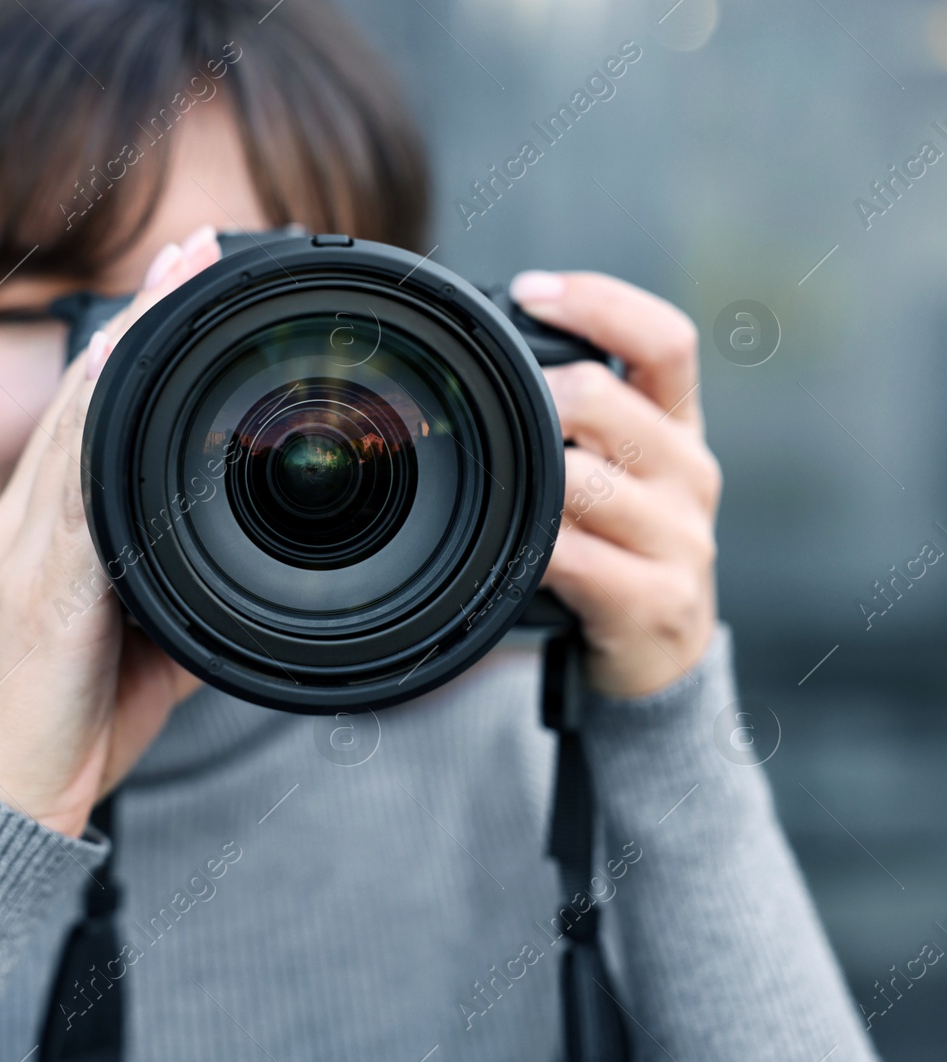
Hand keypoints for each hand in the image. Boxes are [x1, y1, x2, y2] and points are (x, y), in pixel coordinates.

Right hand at [0, 226, 221, 835]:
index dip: (132, 343)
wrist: (6, 799)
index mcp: (44, 530)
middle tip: (191, 245)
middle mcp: (22, 522)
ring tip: (180, 275)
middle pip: (84, 396)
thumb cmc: (69, 719)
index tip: (183, 280)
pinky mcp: (36, 586)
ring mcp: (22, 548)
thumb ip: (176, 591)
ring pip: (78, 422)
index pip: (90, 414)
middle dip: (139, 314)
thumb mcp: (139, 642)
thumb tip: (239, 571)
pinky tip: (134, 378)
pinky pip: (74, 490)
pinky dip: (105, 424)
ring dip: (130, 345)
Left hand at [510, 271, 720, 698]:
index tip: (531, 290)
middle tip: (501, 409)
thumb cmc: (621, 544)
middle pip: (610, 399)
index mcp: (678, 425)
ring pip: (584, 480)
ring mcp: (679, 539)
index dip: (600, 302)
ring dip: (532, 477)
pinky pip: (576, 557)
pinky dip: (534, 546)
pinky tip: (516, 545)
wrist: (658, 653)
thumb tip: (490, 348)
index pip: (665, 340)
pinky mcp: (654, 601)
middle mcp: (689, 472)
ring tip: (506, 484)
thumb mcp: (618, 467)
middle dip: (541, 397)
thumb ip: (578, 413)